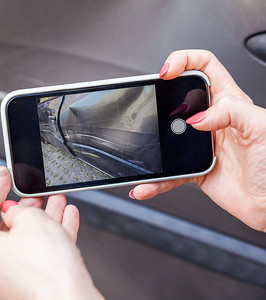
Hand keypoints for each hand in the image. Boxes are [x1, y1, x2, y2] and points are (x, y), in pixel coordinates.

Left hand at [0, 166, 103, 299]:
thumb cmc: (46, 270)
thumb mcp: (31, 220)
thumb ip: (18, 209)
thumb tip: (15, 210)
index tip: (3, 175)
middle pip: (5, 225)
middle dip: (25, 205)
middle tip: (35, 192)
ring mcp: (10, 278)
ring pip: (25, 239)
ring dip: (43, 218)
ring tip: (57, 201)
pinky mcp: (29, 284)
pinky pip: (38, 254)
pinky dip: (51, 236)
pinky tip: (66, 219)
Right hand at [130, 50, 265, 231]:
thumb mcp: (261, 128)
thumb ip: (232, 112)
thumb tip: (197, 118)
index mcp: (230, 102)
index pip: (205, 66)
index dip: (184, 60)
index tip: (167, 71)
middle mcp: (212, 120)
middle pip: (178, 96)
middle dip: (160, 95)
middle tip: (153, 103)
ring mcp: (199, 143)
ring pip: (166, 134)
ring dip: (151, 141)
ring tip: (143, 144)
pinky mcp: (193, 167)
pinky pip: (168, 172)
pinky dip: (155, 181)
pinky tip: (147, 185)